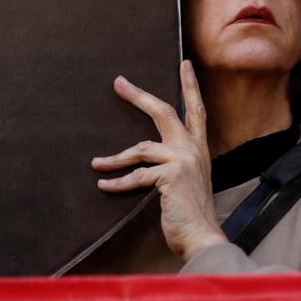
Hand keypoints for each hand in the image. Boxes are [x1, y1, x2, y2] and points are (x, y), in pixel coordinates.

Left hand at [92, 60, 227, 260]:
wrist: (202, 237)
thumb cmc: (192, 214)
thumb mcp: (190, 181)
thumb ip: (176, 165)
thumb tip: (150, 159)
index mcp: (199, 149)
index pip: (197, 110)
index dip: (190, 86)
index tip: (185, 63)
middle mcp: (192, 149)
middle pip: (164, 112)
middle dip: (139, 96)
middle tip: (119, 82)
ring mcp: (182, 160)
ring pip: (140, 147)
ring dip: (115, 157)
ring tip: (98, 162)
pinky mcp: (169, 174)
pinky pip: (135, 175)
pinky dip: (117, 181)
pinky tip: (104, 184)